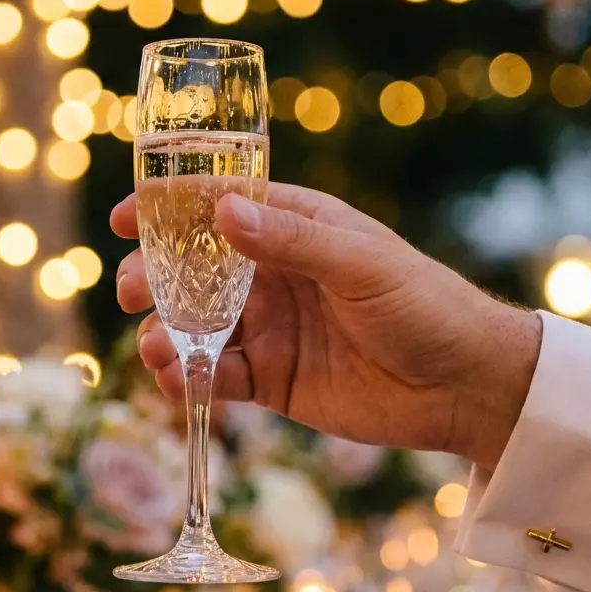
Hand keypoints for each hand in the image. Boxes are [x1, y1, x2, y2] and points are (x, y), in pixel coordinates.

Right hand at [112, 182, 542, 466]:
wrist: (466, 386)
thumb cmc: (425, 305)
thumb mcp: (360, 264)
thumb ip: (291, 241)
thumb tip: (222, 211)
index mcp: (297, 228)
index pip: (220, 206)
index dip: (168, 209)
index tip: (124, 218)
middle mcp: (275, 274)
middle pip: (195, 270)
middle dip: (155, 278)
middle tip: (131, 291)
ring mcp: (272, 328)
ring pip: (198, 326)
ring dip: (166, 332)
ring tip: (154, 345)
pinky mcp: (274, 380)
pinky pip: (219, 376)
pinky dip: (190, 378)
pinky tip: (176, 380)